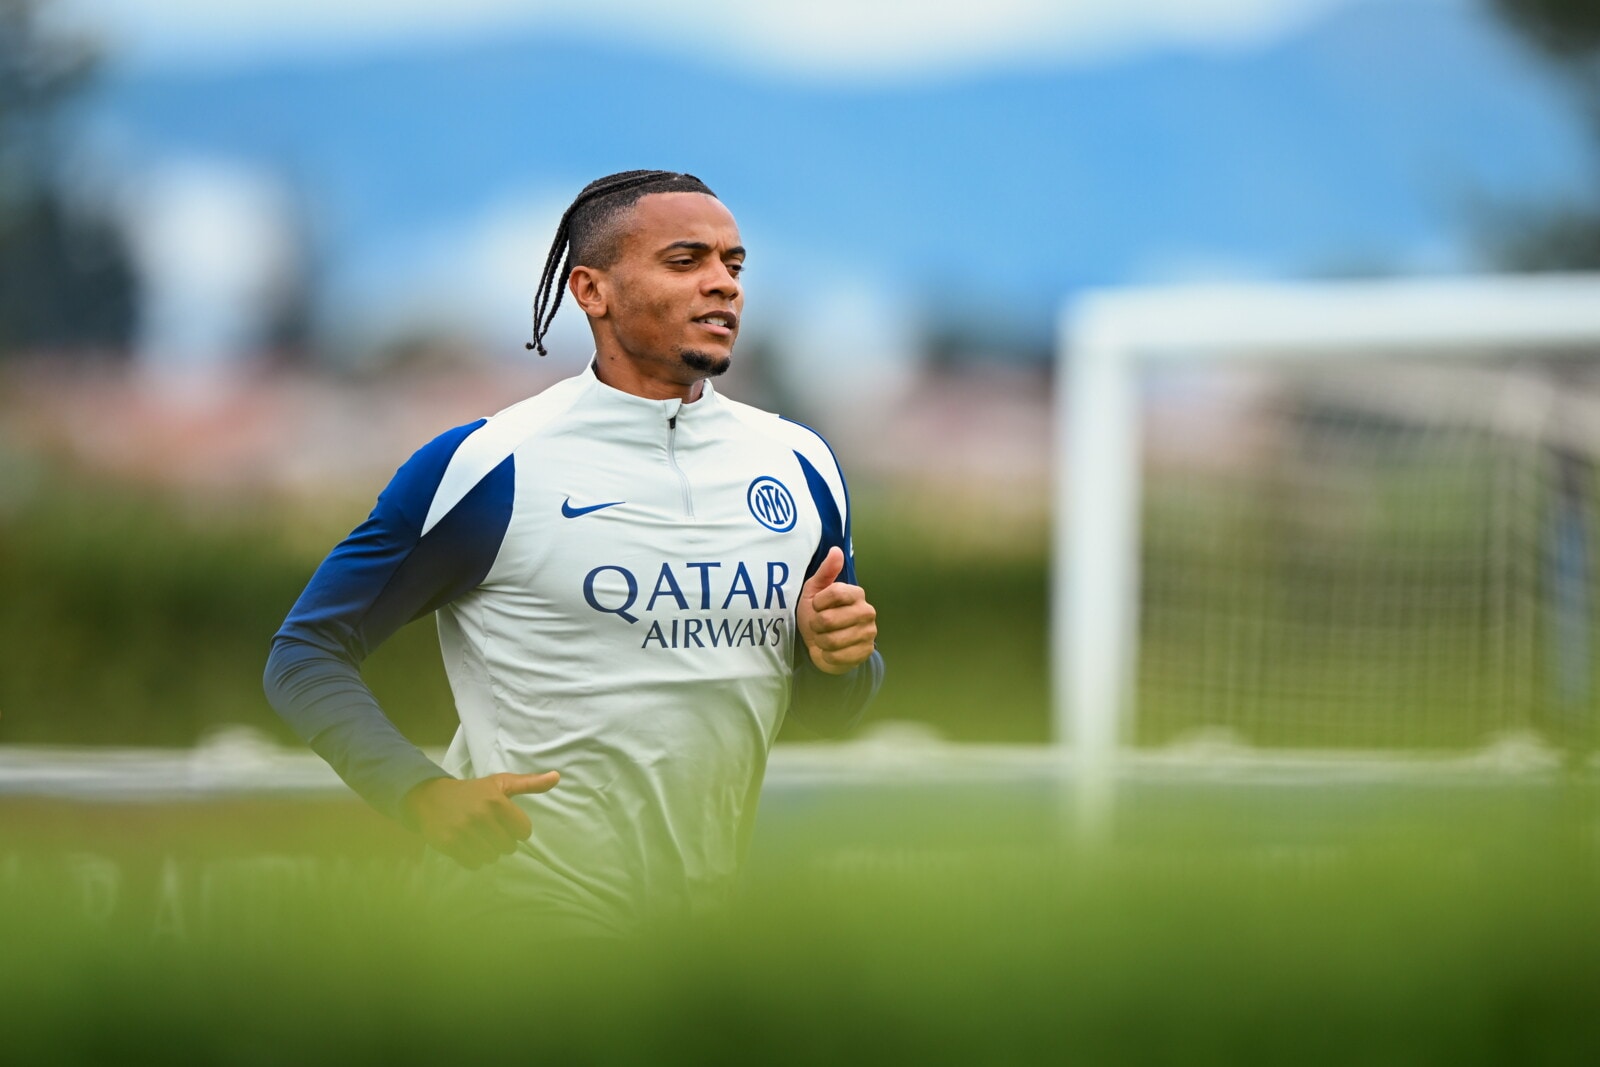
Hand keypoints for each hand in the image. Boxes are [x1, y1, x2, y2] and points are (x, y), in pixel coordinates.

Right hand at [402, 771, 559, 869]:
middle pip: (508, 847)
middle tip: (490, 830)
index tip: (507, 823)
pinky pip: (474, 864)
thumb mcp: (501, 783)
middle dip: (502, 841)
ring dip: (488, 851)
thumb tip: (557, 777)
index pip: (524, 831)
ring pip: (492, 857)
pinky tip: (467, 844)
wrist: (431, 797)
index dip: (518, 830)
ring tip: (478, 837)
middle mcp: (480, 815)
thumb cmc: (473, 791)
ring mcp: (463, 830)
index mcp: (496, 800)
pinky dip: (473, 859)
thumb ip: (530, 783)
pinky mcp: (449, 844)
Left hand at [796, 546, 877, 674]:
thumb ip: (825, 572)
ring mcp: (868, 633)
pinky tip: (830, 651)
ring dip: (820, 641)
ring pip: (831, 640)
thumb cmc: (818, 614)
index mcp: (857, 593)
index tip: (816, 606)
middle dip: (816, 625)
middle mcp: (867, 612)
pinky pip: (837, 656)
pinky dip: (827, 656)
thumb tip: (836, 550)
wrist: (822, 644)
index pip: (835, 592)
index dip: (818, 602)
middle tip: (819, 625)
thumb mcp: (815, 590)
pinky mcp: (865, 653)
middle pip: (828, 619)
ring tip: (824, 638)